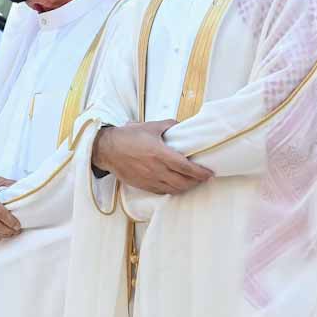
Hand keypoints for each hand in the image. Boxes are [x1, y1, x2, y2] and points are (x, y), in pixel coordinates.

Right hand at [92, 121, 213, 195]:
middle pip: (182, 181)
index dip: (199, 172)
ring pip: (173, 189)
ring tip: (193, 182)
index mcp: (159, 153)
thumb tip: (182, 126)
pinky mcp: (143, 185)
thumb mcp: (150, 126)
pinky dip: (172, 190)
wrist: (107, 149)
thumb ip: (169, 125)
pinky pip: (162, 191)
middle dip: (196, 181)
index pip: (185, 167)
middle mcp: (155, 169)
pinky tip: (176, 185)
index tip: (209, 173)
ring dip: (186, 187)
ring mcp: (149, 179)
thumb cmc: (128, 136)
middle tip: (204, 178)